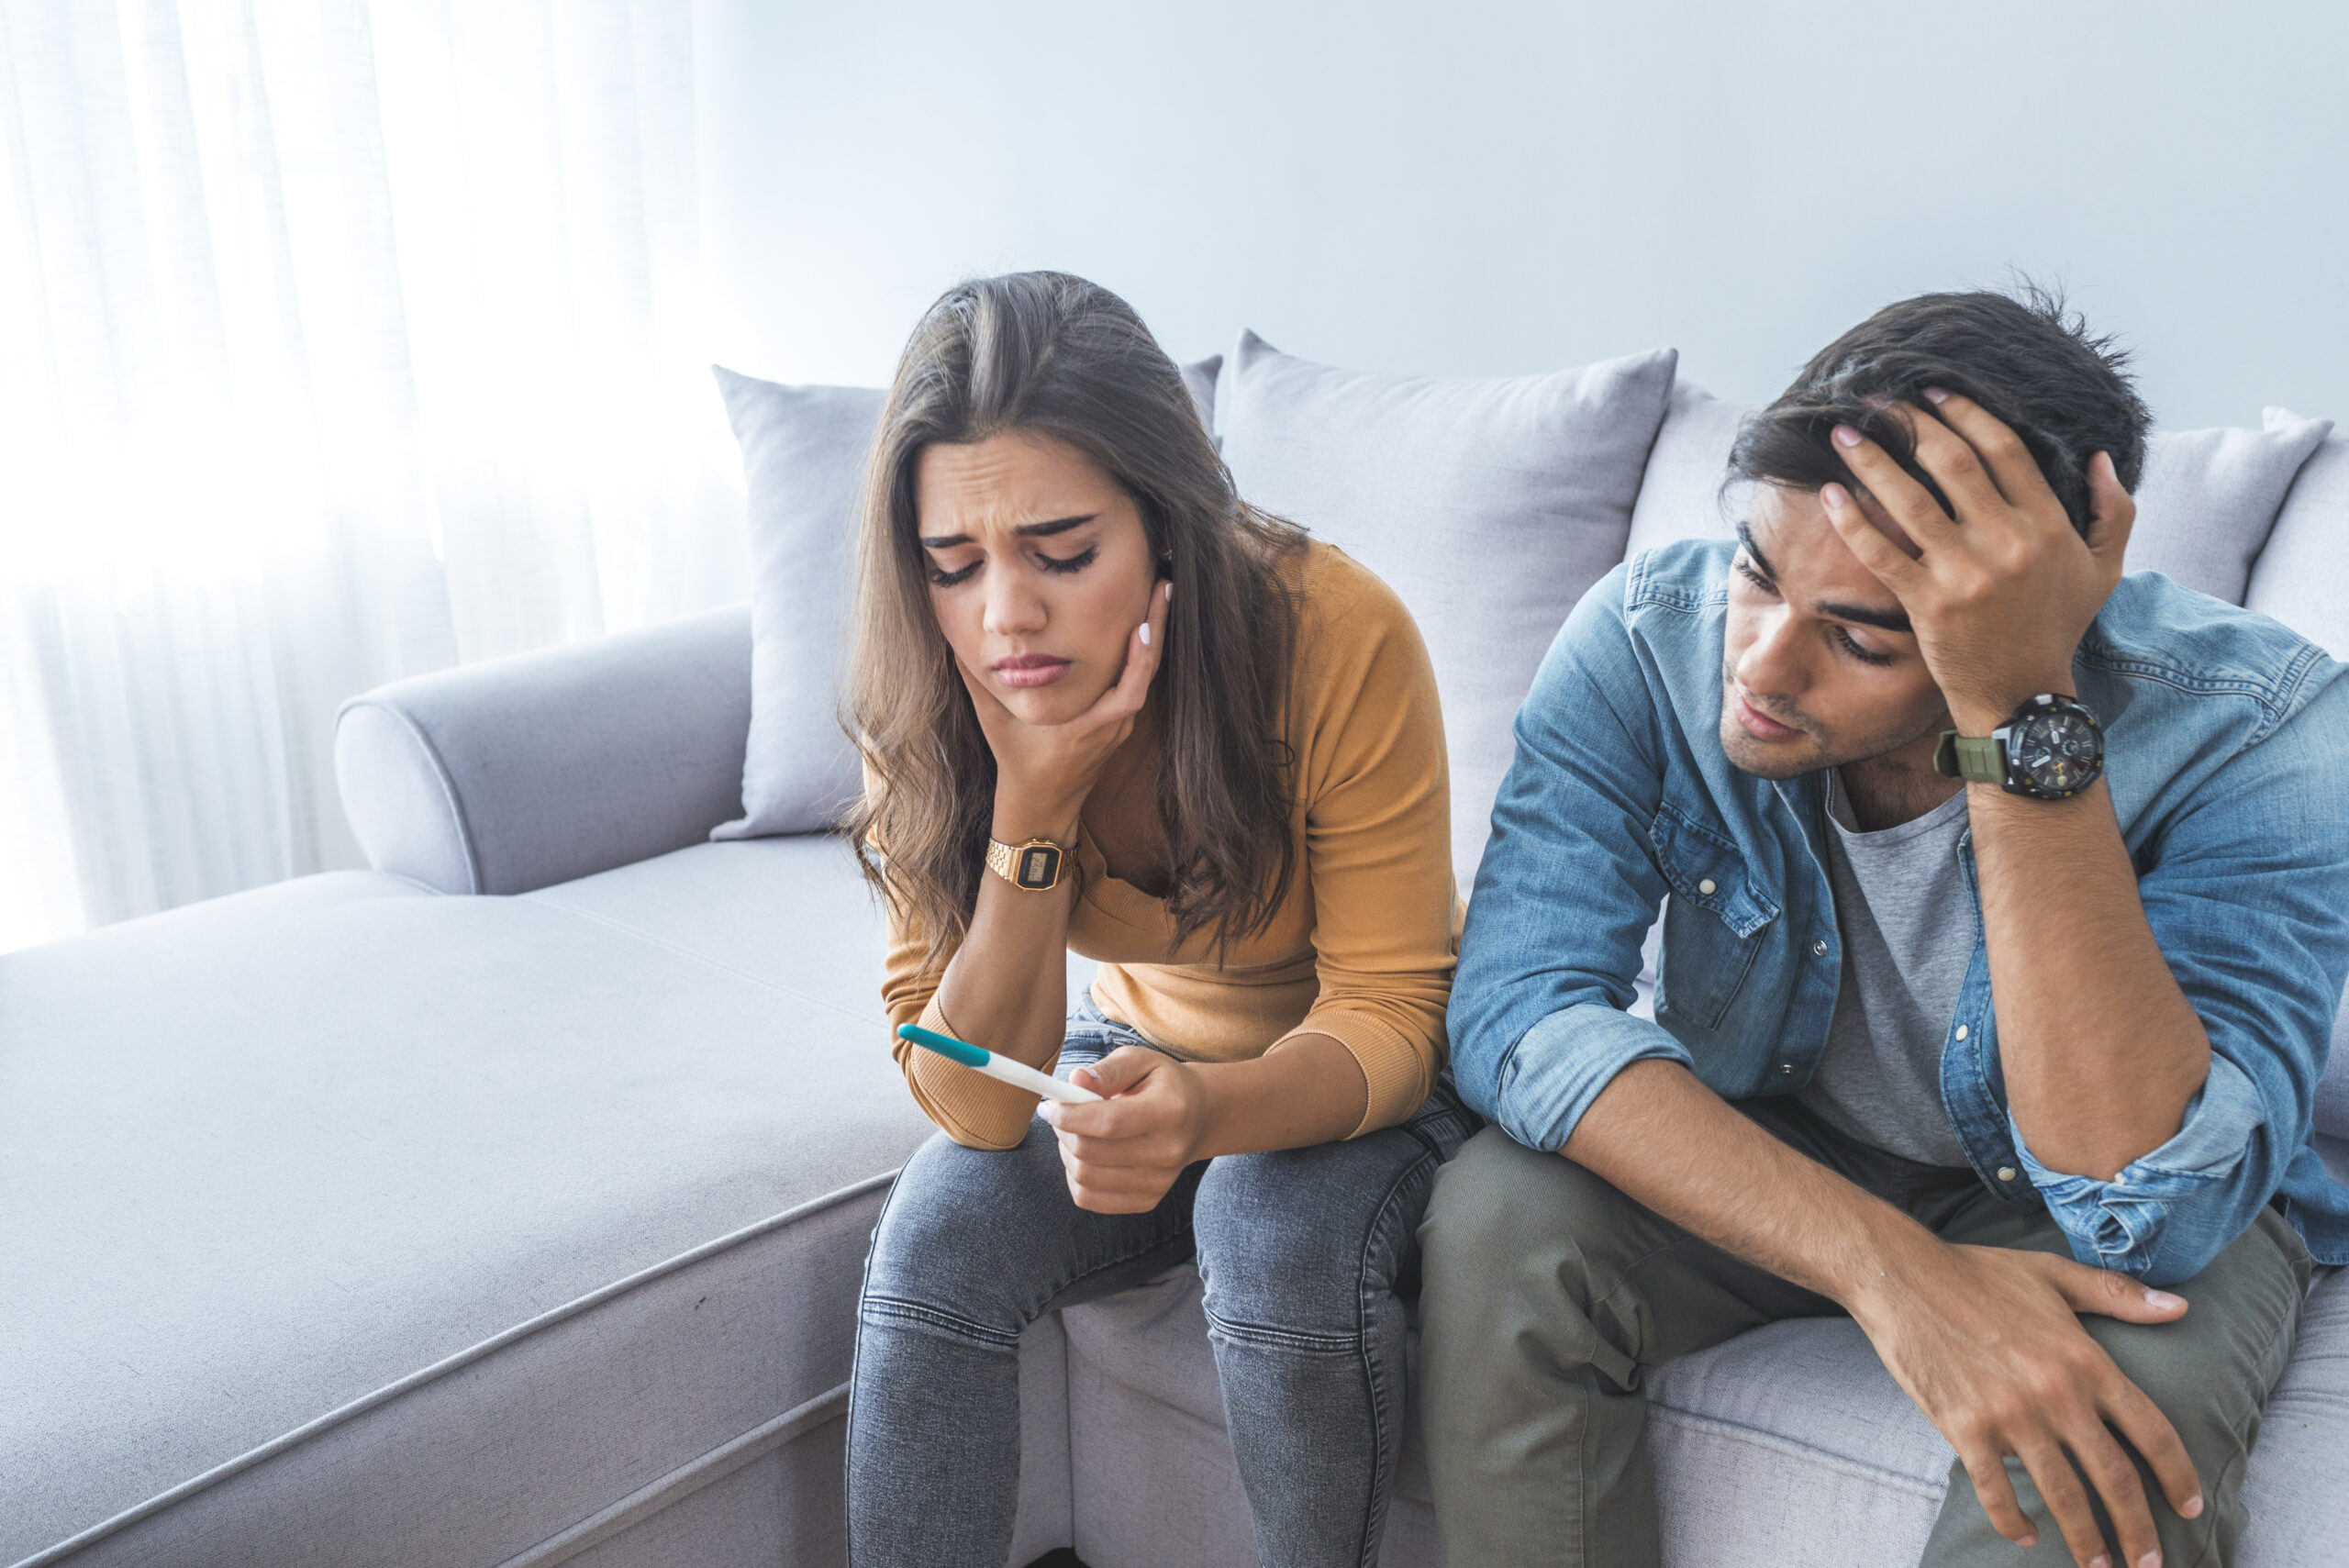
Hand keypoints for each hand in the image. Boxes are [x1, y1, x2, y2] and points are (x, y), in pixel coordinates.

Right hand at [956, 582, 1170, 836]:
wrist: (1041, 807)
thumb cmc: (1017, 763)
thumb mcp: (994, 724)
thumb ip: (977, 684)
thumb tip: (957, 646)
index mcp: (1084, 729)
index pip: (1127, 694)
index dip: (1139, 660)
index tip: (1143, 625)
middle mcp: (1110, 728)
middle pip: (1147, 677)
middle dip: (1158, 630)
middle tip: (1164, 588)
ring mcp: (1119, 729)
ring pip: (1145, 680)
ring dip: (1154, 641)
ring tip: (1157, 598)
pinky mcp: (1119, 727)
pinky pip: (1137, 687)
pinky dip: (1143, 658)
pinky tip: (1144, 630)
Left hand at [1039, 1044, 1209, 1211]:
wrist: (1201, 1117)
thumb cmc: (1164, 1084)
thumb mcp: (1140, 1061)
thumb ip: (1107, 1071)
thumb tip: (1074, 1081)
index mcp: (1169, 1111)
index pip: (1109, 1123)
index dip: (1071, 1116)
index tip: (1052, 1105)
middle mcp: (1167, 1152)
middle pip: (1092, 1153)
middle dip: (1063, 1132)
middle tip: (1060, 1114)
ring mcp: (1158, 1182)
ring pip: (1085, 1178)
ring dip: (1067, 1153)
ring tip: (1075, 1132)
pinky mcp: (1147, 1201)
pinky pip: (1090, 1198)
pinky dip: (1076, 1177)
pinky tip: (1085, 1155)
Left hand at [1821, 392, 2132, 733]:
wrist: (2022, 695)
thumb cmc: (2057, 627)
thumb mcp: (2103, 570)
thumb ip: (2113, 511)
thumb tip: (2101, 457)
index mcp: (2047, 525)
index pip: (2002, 450)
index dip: (1964, 413)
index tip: (1932, 391)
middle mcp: (2007, 542)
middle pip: (1951, 463)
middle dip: (1910, 423)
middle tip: (1878, 399)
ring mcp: (1965, 574)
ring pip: (1910, 501)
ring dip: (1872, 461)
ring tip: (1844, 433)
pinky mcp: (1928, 604)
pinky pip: (1882, 552)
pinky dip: (1853, 521)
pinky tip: (1830, 493)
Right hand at [1850, 1239, 2199, 1567]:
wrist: (1901, 1276)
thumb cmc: (1977, 1273)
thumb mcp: (2054, 1275)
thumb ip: (2119, 1295)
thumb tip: (2183, 1307)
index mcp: (2086, 1360)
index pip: (2152, 1431)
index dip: (2178, 1476)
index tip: (2189, 1507)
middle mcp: (2057, 1394)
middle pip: (2115, 1478)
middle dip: (2138, 1529)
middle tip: (2151, 1564)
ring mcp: (2010, 1416)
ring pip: (2062, 1496)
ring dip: (2086, 1540)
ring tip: (2098, 1566)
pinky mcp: (1965, 1429)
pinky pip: (1997, 1492)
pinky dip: (2013, 1522)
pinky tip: (2025, 1536)